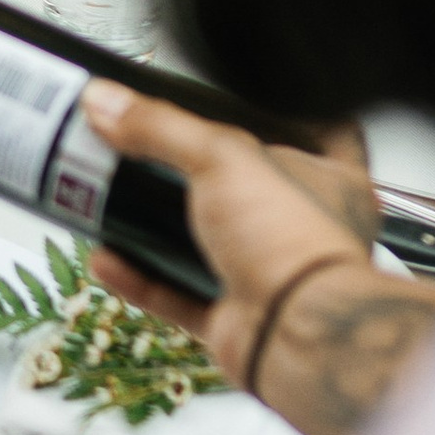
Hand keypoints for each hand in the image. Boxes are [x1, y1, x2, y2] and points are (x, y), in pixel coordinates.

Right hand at [79, 78, 434, 434]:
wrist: (295, 334)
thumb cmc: (295, 243)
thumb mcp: (223, 156)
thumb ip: (161, 127)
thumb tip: (107, 101)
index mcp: (326, 180)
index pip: (314, 134)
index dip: (280, 116)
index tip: (242, 101)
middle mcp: (300, 227)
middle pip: (244, 189)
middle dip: (197, 176)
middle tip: (153, 153)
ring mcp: (267, 273)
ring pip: (205, 244)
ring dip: (157, 229)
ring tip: (116, 201)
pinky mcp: (234, 317)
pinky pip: (177, 294)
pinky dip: (140, 278)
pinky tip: (107, 258)